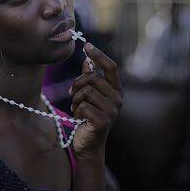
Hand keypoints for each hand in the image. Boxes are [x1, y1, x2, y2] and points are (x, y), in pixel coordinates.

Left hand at [69, 43, 122, 159]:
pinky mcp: (103, 121)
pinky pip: (82, 106)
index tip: (87, 45)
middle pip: (93, 77)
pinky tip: (79, 118)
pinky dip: (76, 111)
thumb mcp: (90, 96)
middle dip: (77, 84)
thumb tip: (86, 58)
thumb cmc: (89, 117)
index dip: (99, 55)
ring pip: (85, 92)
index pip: (111, 67)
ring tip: (77, 108)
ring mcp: (112, 111)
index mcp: (116, 90)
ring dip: (75, 99)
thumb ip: (90, 78)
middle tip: (72, 94)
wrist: (89, 144)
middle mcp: (117, 99)